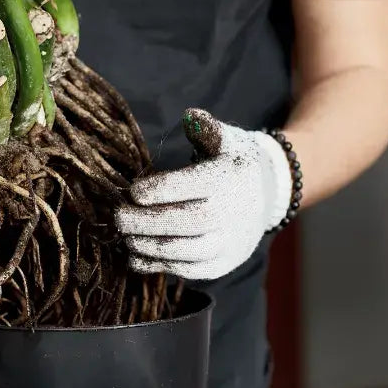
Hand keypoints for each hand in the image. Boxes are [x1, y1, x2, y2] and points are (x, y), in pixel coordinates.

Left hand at [116, 109, 291, 280]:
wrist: (270, 192)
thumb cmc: (233, 161)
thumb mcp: (225, 139)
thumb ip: (206, 129)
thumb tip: (190, 116)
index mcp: (230, 177)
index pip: (194, 185)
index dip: (161, 190)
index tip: (133, 191)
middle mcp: (234, 212)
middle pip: (188, 222)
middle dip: (147, 222)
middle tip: (117, 217)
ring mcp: (230, 242)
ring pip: (187, 251)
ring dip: (150, 246)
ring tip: (124, 237)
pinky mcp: (223, 263)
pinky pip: (190, 271)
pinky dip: (159, 266)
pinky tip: (135, 257)